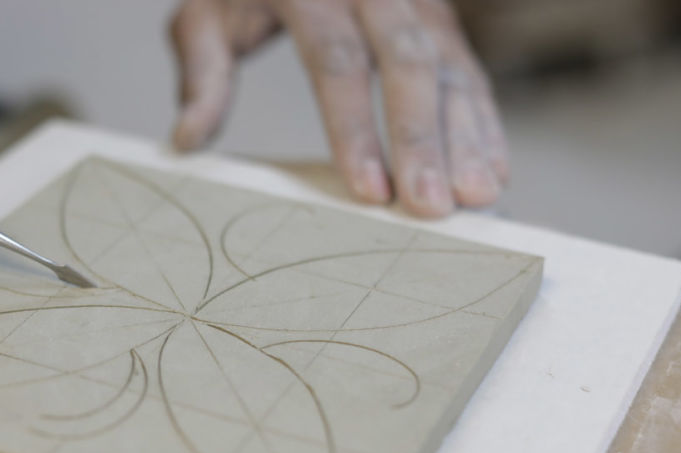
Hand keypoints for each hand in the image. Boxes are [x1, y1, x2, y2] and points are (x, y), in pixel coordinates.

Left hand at [169, 0, 507, 216]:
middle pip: (406, 63)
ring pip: (448, 64)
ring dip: (466, 135)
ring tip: (476, 196)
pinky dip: (484, 119)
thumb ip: (201, 71)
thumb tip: (187, 139)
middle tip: (433, 205)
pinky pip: (468, 64)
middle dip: (423, 140)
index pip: (337, 61)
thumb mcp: (207, 12)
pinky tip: (493, 166)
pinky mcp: (438, 12)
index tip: (369, 190)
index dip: (355, 129)